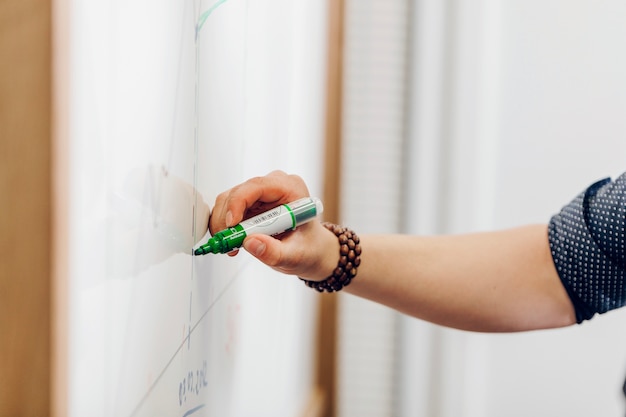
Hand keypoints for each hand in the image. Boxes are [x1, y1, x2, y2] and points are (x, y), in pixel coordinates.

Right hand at [209, 170, 337, 279]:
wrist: (310, 250)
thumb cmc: (309, 248)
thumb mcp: (296, 256)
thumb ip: (274, 251)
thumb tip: (250, 242)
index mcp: (291, 189)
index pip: (257, 186)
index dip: (238, 203)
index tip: (232, 226)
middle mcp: (274, 185)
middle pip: (238, 192)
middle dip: (227, 219)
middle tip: (228, 243)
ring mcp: (260, 193)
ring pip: (228, 200)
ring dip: (223, 224)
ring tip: (232, 246)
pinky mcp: (249, 203)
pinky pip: (228, 209)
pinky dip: (225, 226)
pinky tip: (233, 241)